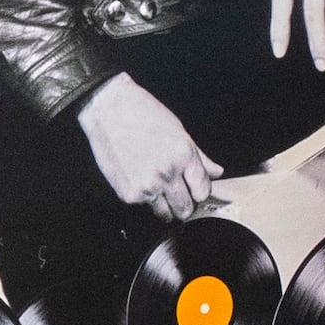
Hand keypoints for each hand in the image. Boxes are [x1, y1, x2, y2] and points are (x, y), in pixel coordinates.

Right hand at [76, 74, 218, 218]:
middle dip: (184, 203)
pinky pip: (144, 208)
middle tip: (176, 191)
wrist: (108, 109)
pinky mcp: (129, 194)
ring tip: (157, 187)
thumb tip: (216, 172)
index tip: (193, 188)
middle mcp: (167, 174)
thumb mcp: (178, 131)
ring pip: (166, 214)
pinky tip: (140, 180)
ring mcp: (147, 186)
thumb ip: (200, 157)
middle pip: (186, 209)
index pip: (203, 192)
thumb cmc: (143, 114)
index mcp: (184, 156)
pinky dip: (144, 199)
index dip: (199, 190)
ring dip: (165, 205)